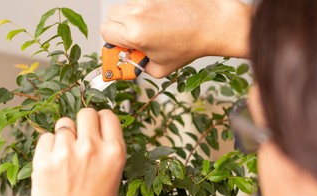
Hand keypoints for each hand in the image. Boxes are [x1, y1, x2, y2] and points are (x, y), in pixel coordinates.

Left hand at [30, 109, 125, 195]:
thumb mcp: (114, 176)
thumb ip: (108, 149)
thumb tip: (98, 128)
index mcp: (114, 152)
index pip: (107, 115)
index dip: (101, 119)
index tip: (96, 124)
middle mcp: (92, 148)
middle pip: (85, 112)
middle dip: (83, 122)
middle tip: (79, 136)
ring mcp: (66, 152)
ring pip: (64, 123)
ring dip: (65, 135)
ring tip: (65, 156)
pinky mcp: (44, 159)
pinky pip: (46, 137)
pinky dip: (49, 146)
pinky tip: (54, 164)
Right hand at [101, 0, 250, 77]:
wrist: (210, 24)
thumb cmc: (188, 47)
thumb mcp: (159, 68)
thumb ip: (138, 66)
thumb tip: (127, 61)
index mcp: (136, 34)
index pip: (106, 32)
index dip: (112, 42)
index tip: (121, 47)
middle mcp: (137, 14)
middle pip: (110, 17)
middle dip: (117, 29)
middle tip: (132, 38)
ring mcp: (146, 1)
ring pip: (123, 7)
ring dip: (129, 19)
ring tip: (148, 28)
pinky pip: (139, 2)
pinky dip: (142, 11)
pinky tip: (157, 20)